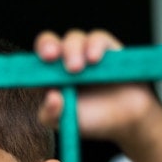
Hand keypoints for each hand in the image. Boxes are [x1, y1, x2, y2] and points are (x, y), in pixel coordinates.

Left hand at [34, 29, 161, 147]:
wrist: (128, 121)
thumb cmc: (93, 121)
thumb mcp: (66, 124)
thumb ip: (51, 115)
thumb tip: (50, 96)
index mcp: (50, 77)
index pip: (36, 60)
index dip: (32, 58)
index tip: (38, 61)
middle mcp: (65, 61)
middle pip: (50, 42)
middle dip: (48, 45)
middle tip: (52, 57)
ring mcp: (86, 52)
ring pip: (73, 38)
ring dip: (73, 49)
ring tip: (78, 69)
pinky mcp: (107, 48)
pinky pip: (98, 38)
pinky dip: (94, 45)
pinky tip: (94, 59)